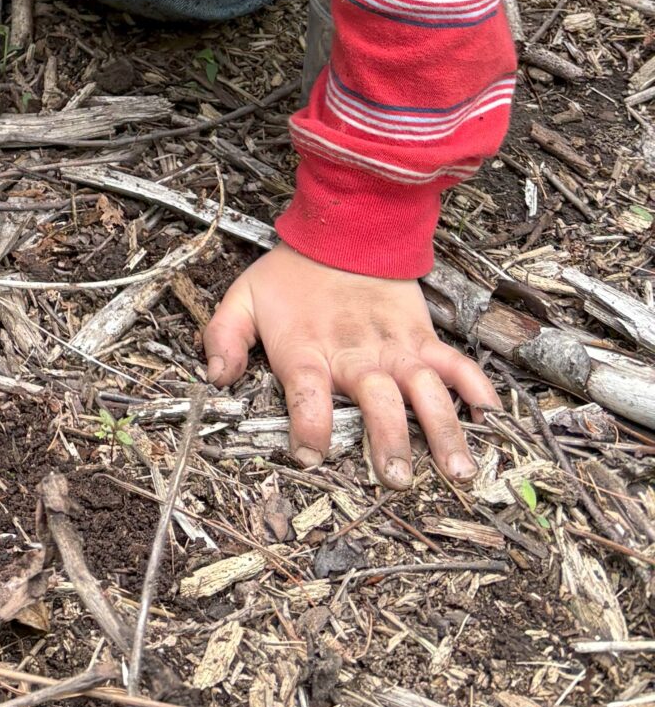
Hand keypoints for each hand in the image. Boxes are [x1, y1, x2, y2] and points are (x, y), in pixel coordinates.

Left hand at [204, 244, 494, 487]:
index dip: (307, 425)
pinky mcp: (421, 337)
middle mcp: (355, 354)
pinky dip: (476, 389)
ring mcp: (394, 347)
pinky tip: (490, 419)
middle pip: (375, 401)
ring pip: (424, 391)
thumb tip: (216, 375)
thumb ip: (224, 336)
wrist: (343, 228)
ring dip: (443, 430)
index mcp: (308, 350)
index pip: (307, 394)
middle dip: (387, 441)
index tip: (309, 455)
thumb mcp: (243, 298)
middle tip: (397, 478)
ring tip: (459, 469)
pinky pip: (455, 364)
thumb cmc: (293, 274)